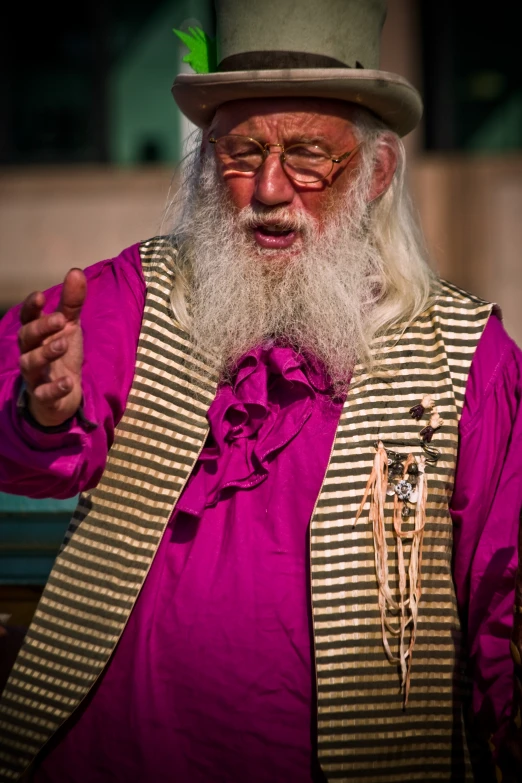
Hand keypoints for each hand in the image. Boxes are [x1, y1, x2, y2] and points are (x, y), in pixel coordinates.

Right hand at [18, 268, 85, 426]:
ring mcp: (35, 375)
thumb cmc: (61, 354)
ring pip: (30, 364)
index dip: (31, 308)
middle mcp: (30, 352)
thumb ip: (72, 302)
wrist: (63, 395)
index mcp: (36, 334)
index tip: (41, 297)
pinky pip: (44, 393)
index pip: (27, 318)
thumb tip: (75, 270)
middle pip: (26, 338)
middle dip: (41, 328)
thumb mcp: (69, 326)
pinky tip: (68, 382)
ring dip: (45, 353)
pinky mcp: (44, 397)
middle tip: (60, 320)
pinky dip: (55, 388)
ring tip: (63, 344)